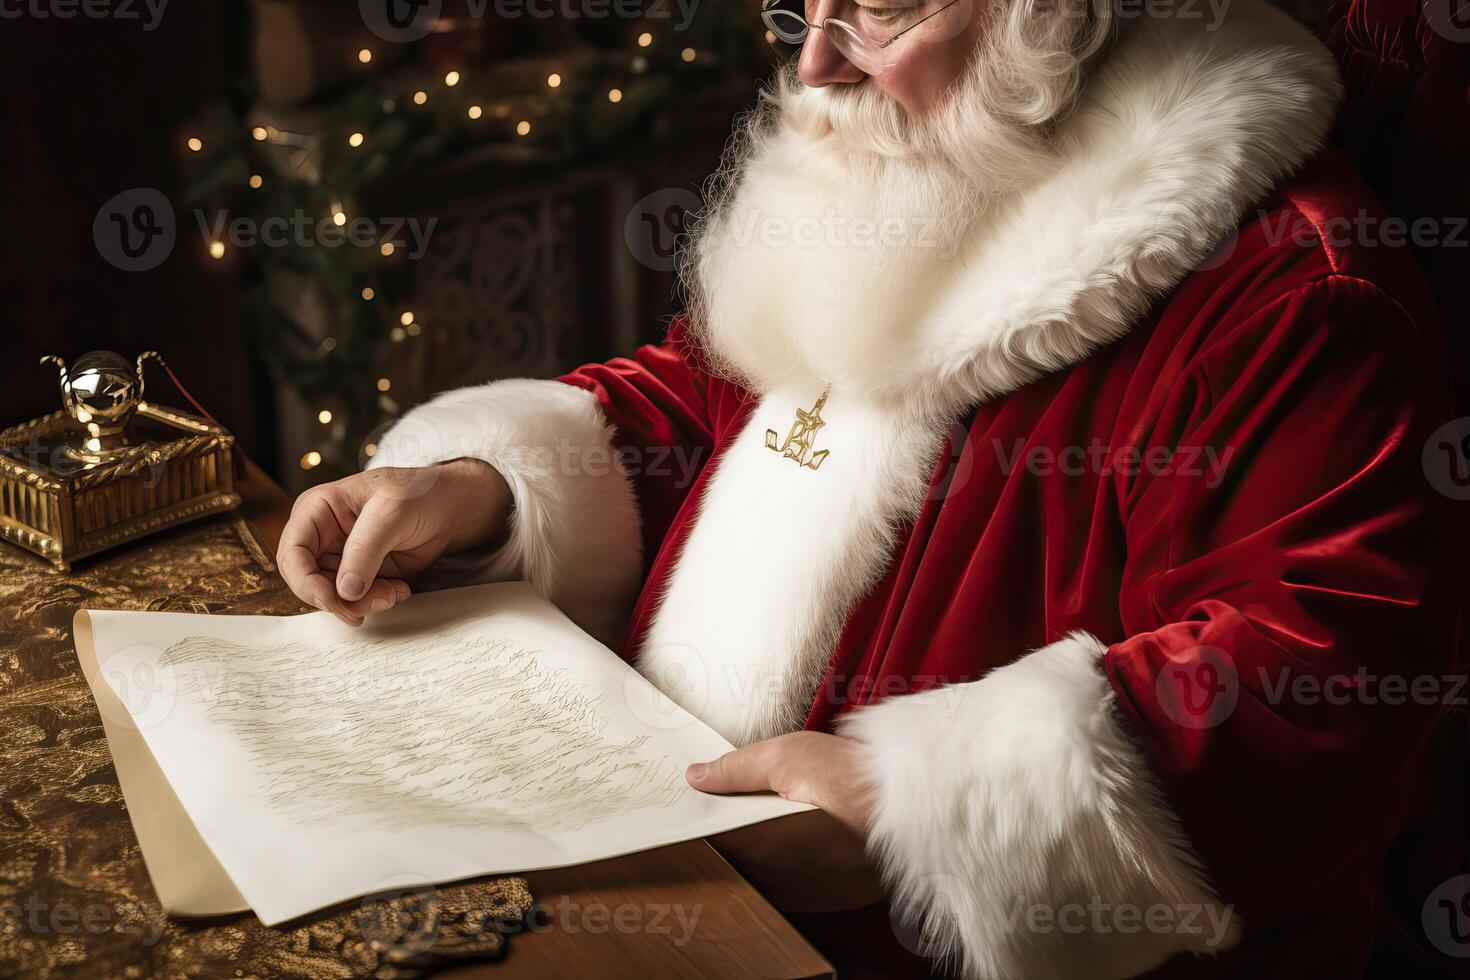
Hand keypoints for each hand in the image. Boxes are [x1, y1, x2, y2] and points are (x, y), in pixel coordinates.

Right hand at [276, 458, 511, 625]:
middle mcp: (323, 536)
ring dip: (363, 602)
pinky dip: (377, 601)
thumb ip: (365, 549)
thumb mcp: (392, 511)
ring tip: (395, 591)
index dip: (305, 582)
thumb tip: (344, 591)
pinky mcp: (362, 575)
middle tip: (368, 606)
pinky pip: (357, 600)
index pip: (293, 553)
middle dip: (337, 599)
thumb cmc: (419, 493)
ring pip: (333, 596)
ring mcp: (342, 558)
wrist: (452, 506)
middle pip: (308, 582)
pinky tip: (400, 589)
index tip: (333, 600)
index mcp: (317, 510)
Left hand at [689, 731, 883, 911]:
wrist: (915, 795)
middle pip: (745, 862)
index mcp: (764, 851)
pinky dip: (799, 865)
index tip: (711, 805)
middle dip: (742, 836)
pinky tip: (808, 836)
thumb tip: (697, 777)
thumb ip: (736, 770)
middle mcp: (785, 883)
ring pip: (772, 876)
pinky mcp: (838, 898)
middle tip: (751, 807)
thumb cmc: (852, 774)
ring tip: (784, 819)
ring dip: (770, 853)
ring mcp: (813, 895)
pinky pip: (803, 885)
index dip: (714, 823)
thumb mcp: (787, 756)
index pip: (720, 846)